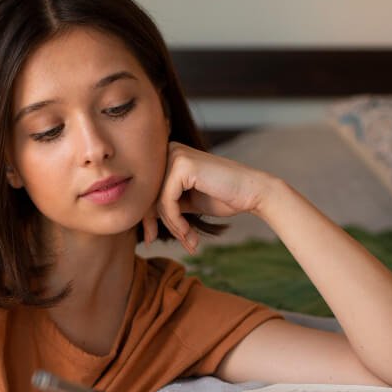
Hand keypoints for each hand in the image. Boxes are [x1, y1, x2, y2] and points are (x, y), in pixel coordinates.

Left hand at [142, 142, 275, 253]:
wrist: (252, 193)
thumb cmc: (223, 196)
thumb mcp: (186, 200)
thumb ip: (165, 204)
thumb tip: (139, 221)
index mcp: (168, 155)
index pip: (146, 190)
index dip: (147, 217)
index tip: (151, 238)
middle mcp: (169, 150)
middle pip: (147, 194)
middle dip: (156, 224)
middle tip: (164, 242)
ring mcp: (175, 154)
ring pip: (156, 201)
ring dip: (172, 226)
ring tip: (188, 239)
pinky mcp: (182, 165)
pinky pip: (166, 201)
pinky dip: (175, 221)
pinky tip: (187, 231)